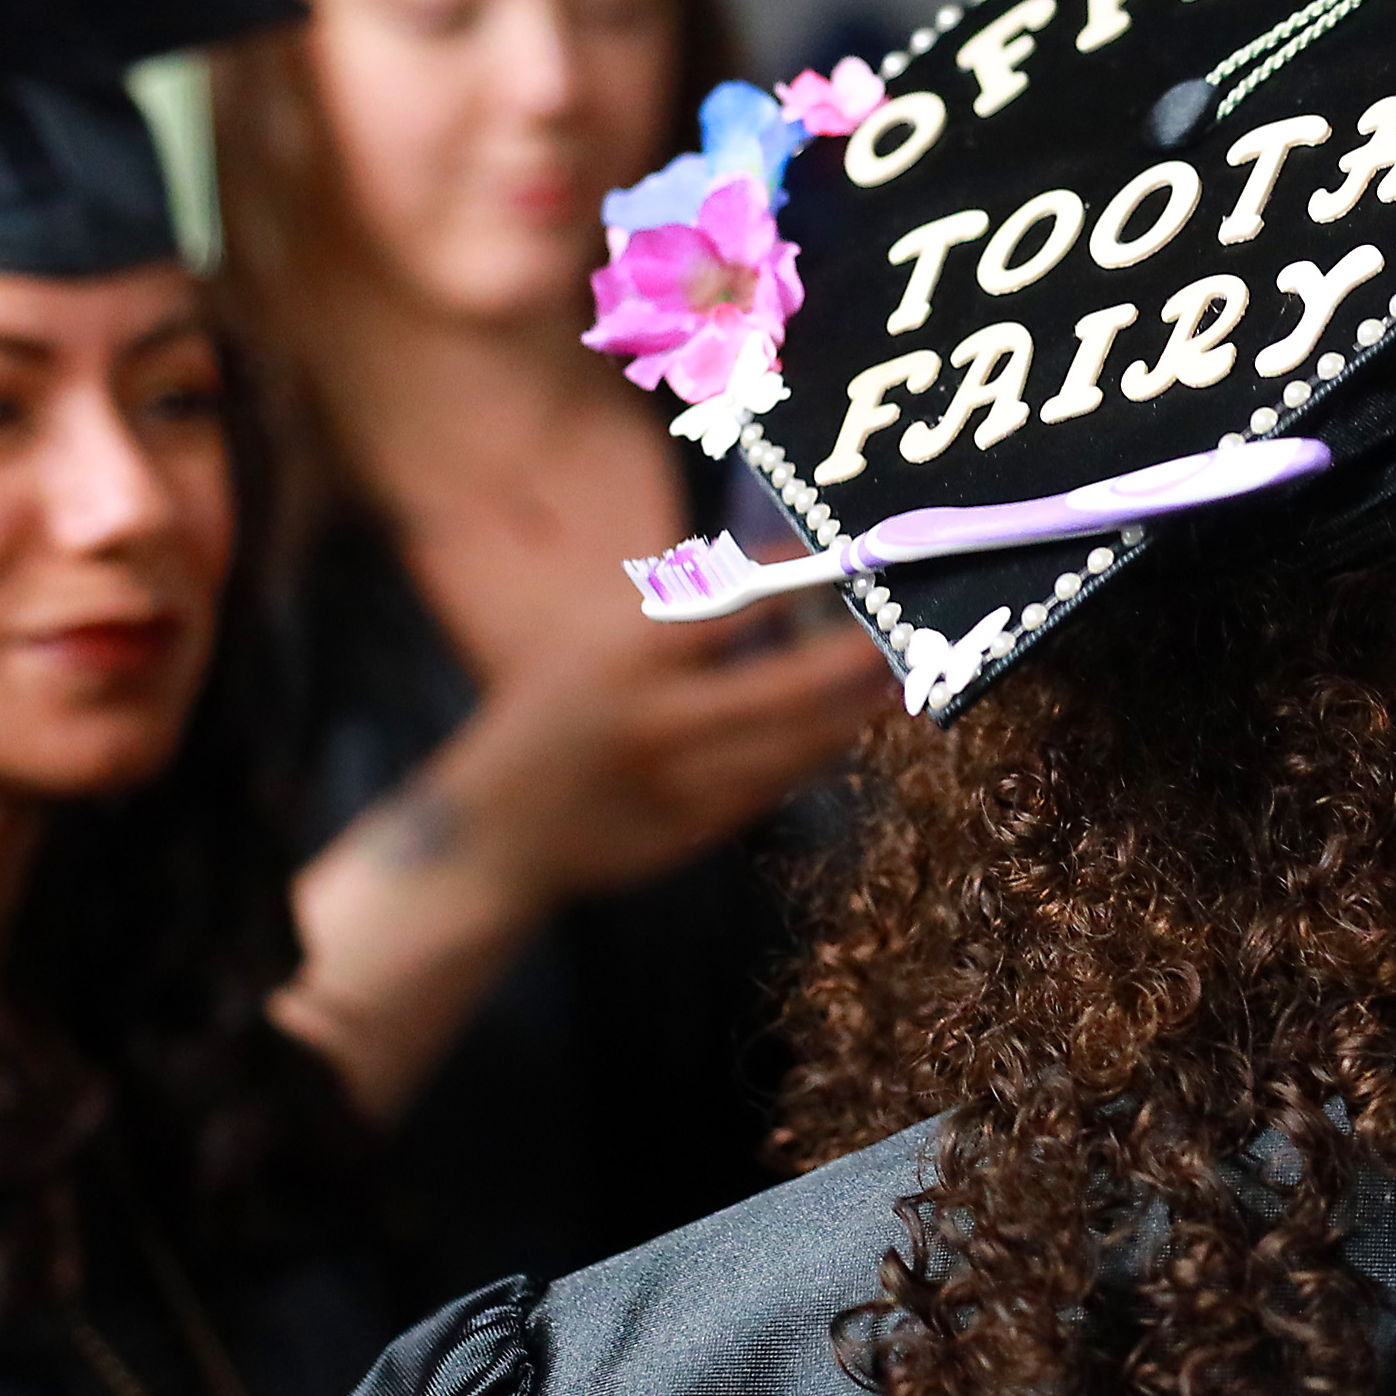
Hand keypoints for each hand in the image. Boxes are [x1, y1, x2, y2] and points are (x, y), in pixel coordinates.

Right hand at [278, 594, 893, 1122]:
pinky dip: (818, 752)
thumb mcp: (585, 642)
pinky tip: (845, 727)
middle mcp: (655, 718)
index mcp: (621, 654)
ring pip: (798, 744)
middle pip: (788, 683)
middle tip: (903, 627)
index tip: (845, 558)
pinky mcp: (696, 830)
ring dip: (855, 710)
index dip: (800, 578)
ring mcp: (680, 782)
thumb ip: (668, 608)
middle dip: (857, 654)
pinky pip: (779, 785)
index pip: (733, 602)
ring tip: (896, 677)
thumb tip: (769, 569)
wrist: (492, 837)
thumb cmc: (544, 718)